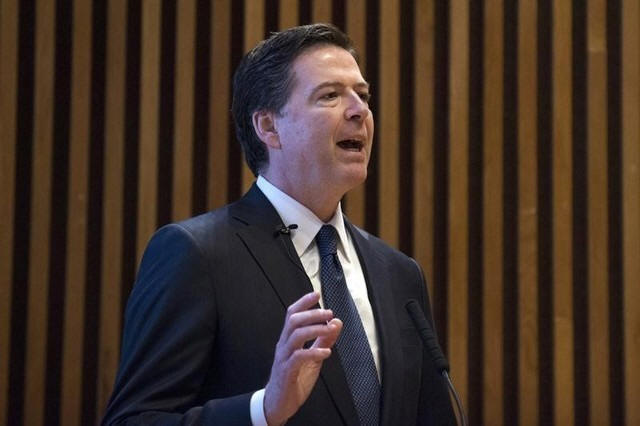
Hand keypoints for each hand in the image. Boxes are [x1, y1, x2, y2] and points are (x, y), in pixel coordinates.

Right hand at [263, 291, 342, 425]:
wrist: (279, 403)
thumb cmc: (294, 379)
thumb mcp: (314, 357)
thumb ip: (324, 340)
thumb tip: (336, 323)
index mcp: (288, 340)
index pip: (292, 314)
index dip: (304, 302)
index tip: (317, 294)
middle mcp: (284, 345)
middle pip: (294, 321)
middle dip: (312, 313)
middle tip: (329, 312)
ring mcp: (284, 357)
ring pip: (296, 335)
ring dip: (315, 329)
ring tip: (330, 329)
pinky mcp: (286, 371)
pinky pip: (298, 357)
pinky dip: (313, 352)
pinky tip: (326, 352)